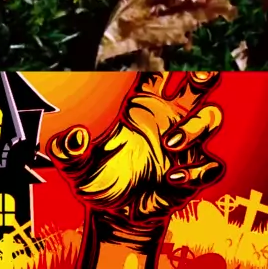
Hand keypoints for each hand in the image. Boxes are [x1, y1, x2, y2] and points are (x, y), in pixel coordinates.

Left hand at [48, 72, 223, 246]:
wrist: (116, 217)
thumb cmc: (98, 180)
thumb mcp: (76, 166)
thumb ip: (67, 150)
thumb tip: (74, 136)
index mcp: (141, 107)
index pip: (158, 73)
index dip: (163, 62)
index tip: (162, 59)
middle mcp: (168, 119)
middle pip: (197, 85)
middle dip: (203, 76)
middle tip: (200, 74)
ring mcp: (185, 146)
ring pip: (209, 117)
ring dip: (194, 127)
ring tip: (170, 145)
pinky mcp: (194, 174)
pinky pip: (210, 164)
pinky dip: (196, 170)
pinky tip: (172, 178)